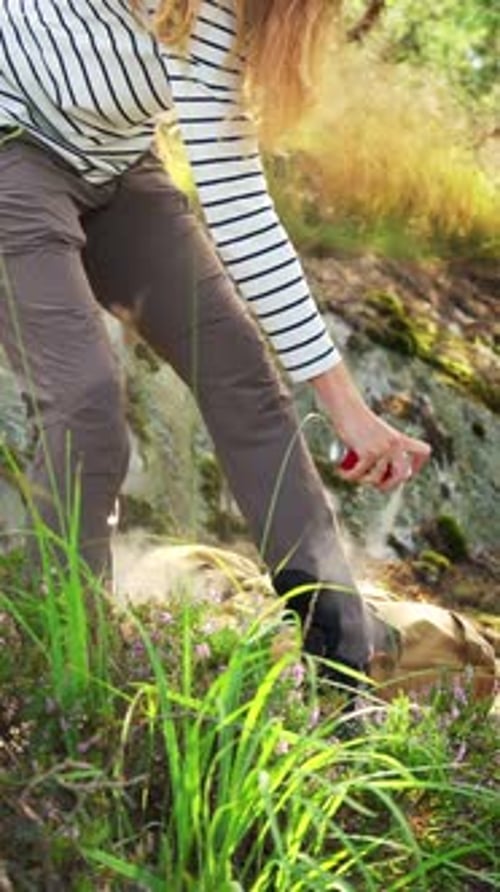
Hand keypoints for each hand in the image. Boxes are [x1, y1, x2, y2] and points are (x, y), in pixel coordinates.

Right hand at [312, 361, 430, 490]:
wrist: (348, 407)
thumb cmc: (358, 421)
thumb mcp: (377, 435)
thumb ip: (382, 451)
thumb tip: (377, 478)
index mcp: (400, 438)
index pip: (424, 451)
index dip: (417, 466)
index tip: (402, 470)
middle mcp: (395, 444)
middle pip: (403, 475)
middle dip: (390, 485)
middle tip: (376, 485)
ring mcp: (383, 449)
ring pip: (377, 479)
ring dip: (362, 480)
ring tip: (353, 475)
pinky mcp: (368, 452)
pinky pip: (359, 474)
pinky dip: (348, 476)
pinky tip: (340, 471)